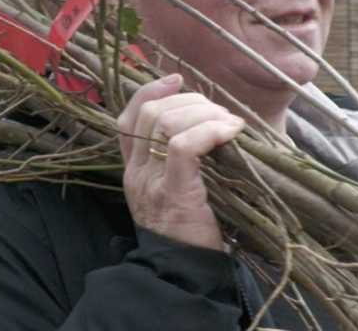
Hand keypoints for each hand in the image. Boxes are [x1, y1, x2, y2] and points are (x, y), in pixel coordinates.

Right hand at [118, 74, 244, 250]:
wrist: (183, 277)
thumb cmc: (191, 235)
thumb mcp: (177, 193)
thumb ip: (180, 164)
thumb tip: (210, 126)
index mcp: (134, 171)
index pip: (127, 117)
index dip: (151, 91)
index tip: (177, 79)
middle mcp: (136, 173)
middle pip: (152, 113)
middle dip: (189, 100)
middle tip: (218, 111)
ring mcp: (151, 182)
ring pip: (167, 123)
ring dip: (204, 113)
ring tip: (229, 124)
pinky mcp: (174, 192)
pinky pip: (185, 146)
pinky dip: (210, 131)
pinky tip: (230, 133)